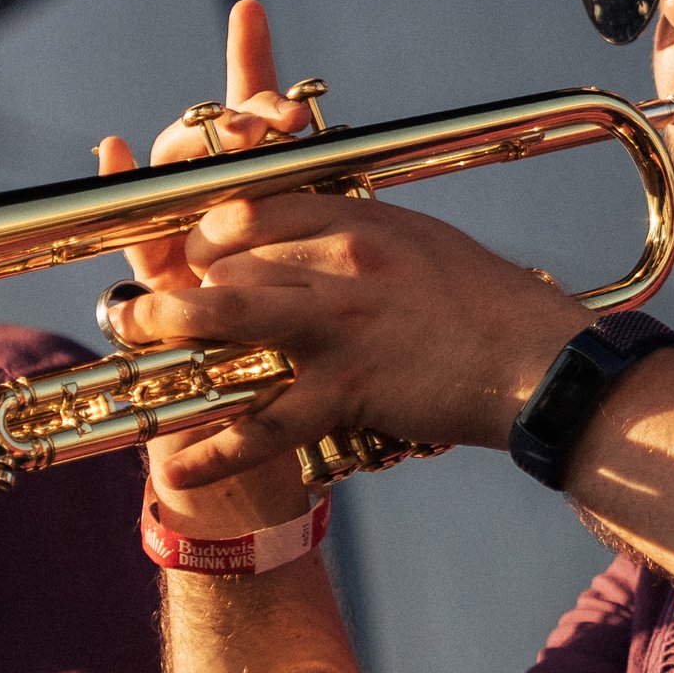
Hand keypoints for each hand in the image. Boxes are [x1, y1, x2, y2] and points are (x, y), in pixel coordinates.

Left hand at [101, 0, 590, 499]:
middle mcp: (342, 259)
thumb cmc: (486, 304)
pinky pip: (267, 420)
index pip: (253, 205)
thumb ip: (354, 233)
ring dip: (169, 324)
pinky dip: (216, 449)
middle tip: (152, 303)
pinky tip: (177, 468)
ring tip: (134, 331)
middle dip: (182, 275)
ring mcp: (342, 322)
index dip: (206, 228)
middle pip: (228, 252)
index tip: (192, 252)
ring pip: (228, 313)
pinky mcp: (350, 387)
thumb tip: (298, 235)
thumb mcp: (417, 241)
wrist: (540, 364)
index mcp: (359, 219)